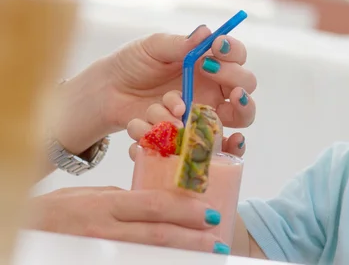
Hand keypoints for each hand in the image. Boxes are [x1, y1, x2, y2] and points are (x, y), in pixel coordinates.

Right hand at [27, 187, 228, 252]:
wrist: (23, 226)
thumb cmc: (57, 210)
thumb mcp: (92, 196)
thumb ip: (124, 199)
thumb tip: (153, 201)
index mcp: (108, 204)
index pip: (155, 205)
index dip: (186, 210)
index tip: (210, 213)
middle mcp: (106, 229)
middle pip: (158, 234)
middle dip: (192, 238)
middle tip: (219, 242)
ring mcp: (101, 250)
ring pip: (149, 254)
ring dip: (180, 255)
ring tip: (207, 257)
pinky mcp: (97, 260)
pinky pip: (132, 262)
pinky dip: (156, 263)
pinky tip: (174, 263)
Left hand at [53, 26, 255, 154]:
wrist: (108, 93)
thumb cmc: (133, 63)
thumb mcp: (152, 47)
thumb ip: (179, 44)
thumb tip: (206, 33)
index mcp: (209, 62)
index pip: (236, 55)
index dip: (232, 51)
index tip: (216, 46)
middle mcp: (215, 88)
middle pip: (246, 85)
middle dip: (236, 78)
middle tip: (211, 72)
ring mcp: (207, 113)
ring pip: (240, 116)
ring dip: (237, 111)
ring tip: (219, 103)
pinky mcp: (195, 135)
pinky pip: (216, 143)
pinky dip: (219, 144)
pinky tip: (218, 138)